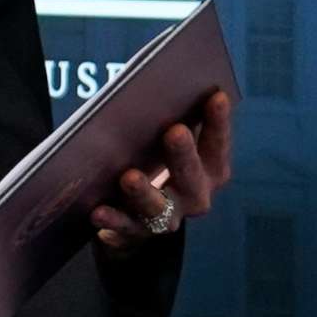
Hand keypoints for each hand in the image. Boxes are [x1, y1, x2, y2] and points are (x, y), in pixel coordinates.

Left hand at [90, 89, 234, 251]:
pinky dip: (111, 220)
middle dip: (183, 154)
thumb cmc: (157, 161)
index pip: (217, 145)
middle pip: (191, 177)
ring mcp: (166, 218)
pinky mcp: (135, 232)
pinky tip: (97, 211)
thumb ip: (170, 119)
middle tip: (175, 131)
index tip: (216, 95)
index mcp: (209, 170)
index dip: (218, 122)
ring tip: (129, 177)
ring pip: (157, 207)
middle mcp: (194, 196)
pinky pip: (122, 227)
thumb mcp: (168, 142)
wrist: (140, 218)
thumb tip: (158, 84)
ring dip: (143, 191)